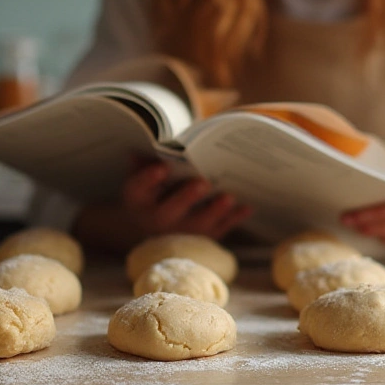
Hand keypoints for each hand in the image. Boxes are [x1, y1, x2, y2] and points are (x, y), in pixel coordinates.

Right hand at [120, 161, 251, 240]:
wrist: (155, 223)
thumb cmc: (153, 190)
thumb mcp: (144, 174)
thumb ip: (147, 160)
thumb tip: (155, 146)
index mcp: (138, 199)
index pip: (138, 188)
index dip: (148, 179)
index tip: (162, 167)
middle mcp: (156, 220)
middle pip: (169, 212)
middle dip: (186, 197)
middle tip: (203, 183)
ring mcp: (179, 233)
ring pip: (196, 226)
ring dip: (214, 212)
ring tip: (229, 197)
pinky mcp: (200, 239)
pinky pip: (218, 230)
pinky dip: (233, 219)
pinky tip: (247, 207)